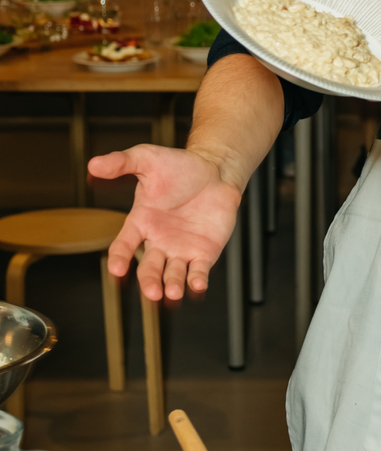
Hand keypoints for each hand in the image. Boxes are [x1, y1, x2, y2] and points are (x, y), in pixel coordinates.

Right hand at [88, 145, 241, 301]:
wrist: (215, 169)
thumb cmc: (180, 166)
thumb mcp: (147, 159)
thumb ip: (121, 163)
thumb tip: (94, 164)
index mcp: (141, 223)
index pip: (124, 246)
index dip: (119, 258)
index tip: (116, 269)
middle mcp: (158, 241)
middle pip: (149, 269)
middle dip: (149, 282)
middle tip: (152, 291)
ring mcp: (181, 249)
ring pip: (172, 275)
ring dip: (171, 285)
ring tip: (171, 292)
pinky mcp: (204, 253)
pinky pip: (198, 271)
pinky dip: (197, 280)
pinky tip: (197, 284)